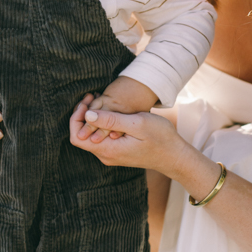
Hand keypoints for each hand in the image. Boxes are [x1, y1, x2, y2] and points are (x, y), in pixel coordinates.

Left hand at [69, 95, 187, 174]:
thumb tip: (87, 115)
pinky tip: (108, 110)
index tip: (87, 101)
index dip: (76, 117)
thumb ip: (111, 120)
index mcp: (108, 150)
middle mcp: (106, 156)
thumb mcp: (137, 124)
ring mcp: (111, 155)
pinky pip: (100, 137)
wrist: (175, 155)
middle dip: (82, 114)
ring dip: (91, 117)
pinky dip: (100, 123)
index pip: (77, 137)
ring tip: (99, 99)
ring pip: (90, 135)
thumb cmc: (160, 138)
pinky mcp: (117, 152)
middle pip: (81, 136)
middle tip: (92, 96)